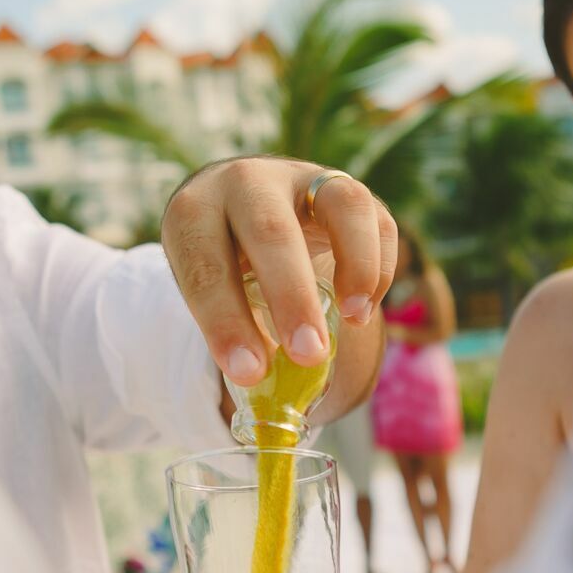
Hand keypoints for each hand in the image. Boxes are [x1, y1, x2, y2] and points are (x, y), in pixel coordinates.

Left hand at [162, 158, 397, 387]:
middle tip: (308, 354)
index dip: (225, 320)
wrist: (245, 208)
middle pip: (270, 230)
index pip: (204, 264)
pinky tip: (362, 310)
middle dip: (291, 296)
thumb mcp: (210, 291)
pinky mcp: (347, 188)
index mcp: (194, 211)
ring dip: (355, 266)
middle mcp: (246, 182)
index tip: (249, 372)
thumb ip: (235, 331)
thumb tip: (267, 394)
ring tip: (353, 319)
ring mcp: (303, 177)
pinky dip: (377, 267)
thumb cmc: (224, 265)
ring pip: (342, 205)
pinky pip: (377, 219)